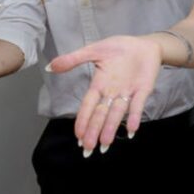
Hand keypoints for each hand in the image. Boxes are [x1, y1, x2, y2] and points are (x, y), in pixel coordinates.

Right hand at [47, 35, 162, 153]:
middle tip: (88, 149)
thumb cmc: (118, 48)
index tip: (77, 136)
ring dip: (111, 128)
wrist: (144, 44)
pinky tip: (132, 129)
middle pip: (100, 114)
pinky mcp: (143, 89)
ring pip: (117, 113)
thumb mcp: (92, 50)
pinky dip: (134, 116)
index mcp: (99, 84)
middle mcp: (112, 92)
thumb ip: (72, 59)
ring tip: (104, 145)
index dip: (83, 119)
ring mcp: (128, 92)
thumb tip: (49, 67)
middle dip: (94, 131)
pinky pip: (138, 105)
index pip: (88, 105)